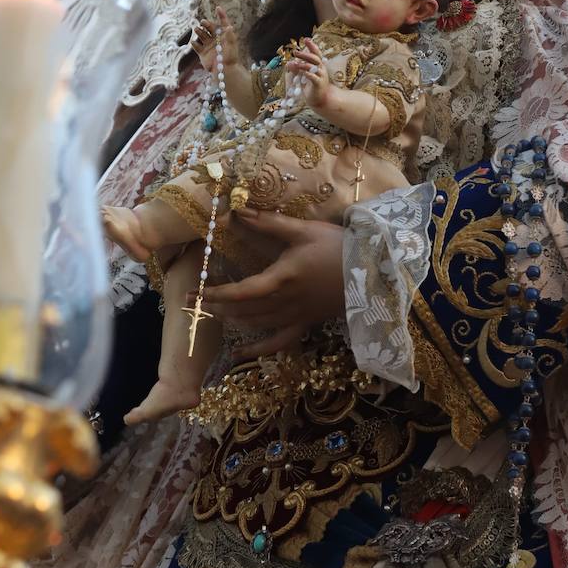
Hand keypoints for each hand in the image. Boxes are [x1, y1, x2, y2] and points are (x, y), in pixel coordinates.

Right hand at [191, 6, 237, 72]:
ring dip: (199, 31)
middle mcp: (215, 38)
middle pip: (209, 28)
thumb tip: (229, 26)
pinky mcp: (202, 52)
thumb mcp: (232, 45)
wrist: (224, 71)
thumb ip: (230, 36)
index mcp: (223, 35)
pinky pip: (196, 46)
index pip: (222, 23)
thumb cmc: (231, 57)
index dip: (221, 15)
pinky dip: (194, 43)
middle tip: (203, 22)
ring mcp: (208, 45)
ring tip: (197, 29)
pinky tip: (194, 42)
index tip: (218, 8)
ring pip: (201, 35)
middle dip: (206, 24)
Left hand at [195, 211, 344, 357]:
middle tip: (192, 302)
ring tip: (212, 312)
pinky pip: (279, 343)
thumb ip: (270, 223)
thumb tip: (239, 211)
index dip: (216, 293)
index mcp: (282, 278)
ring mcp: (295, 316)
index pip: (241, 291)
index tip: (195, 290)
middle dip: (216, 306)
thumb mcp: (304, 231)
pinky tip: (241, 356)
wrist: (375, 273)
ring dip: (231, 320)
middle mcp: (285, 302)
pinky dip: (258, 350)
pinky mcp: (306, 324)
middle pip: (243, 310)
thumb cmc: (338, 248)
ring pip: (256, 324)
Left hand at [286, 37, 329, 107]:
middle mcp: (321, 69)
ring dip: (304, 64)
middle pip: (315, 58)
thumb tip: (288, 63)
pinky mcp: (319, 84)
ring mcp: (321, 76)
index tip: (306, 39)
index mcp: (319, 65)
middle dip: (305, 54)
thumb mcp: (303, 76)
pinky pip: (314, 77)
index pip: (316, 53)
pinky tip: (302, 73)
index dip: (312, 46)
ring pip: (314, 67)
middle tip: (295, 52)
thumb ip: (297, 69)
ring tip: (296, 63)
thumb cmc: (312, 86)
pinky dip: (308, 74)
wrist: (321, 99)